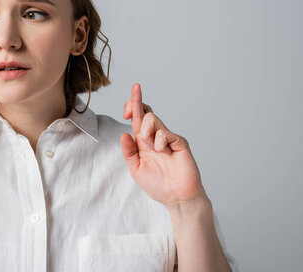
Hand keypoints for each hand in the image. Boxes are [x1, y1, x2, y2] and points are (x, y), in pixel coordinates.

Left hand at [120, 83, 207, 208]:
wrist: (177, 198)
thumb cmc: (158, 185)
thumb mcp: (136, 169)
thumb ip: (129, 152)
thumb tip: (123, 134)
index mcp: (143, 142)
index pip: (137, 118)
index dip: (131, 107)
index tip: (124, 110)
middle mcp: (155, 137)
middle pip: (145, 111)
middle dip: (134, 104)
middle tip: (126, 112)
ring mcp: (167, 138)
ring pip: (152, 119)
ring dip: (146, 132)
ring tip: (152, 149)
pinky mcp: (178, 142)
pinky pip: (164, 133)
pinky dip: (159, 142)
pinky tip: (164, 153)